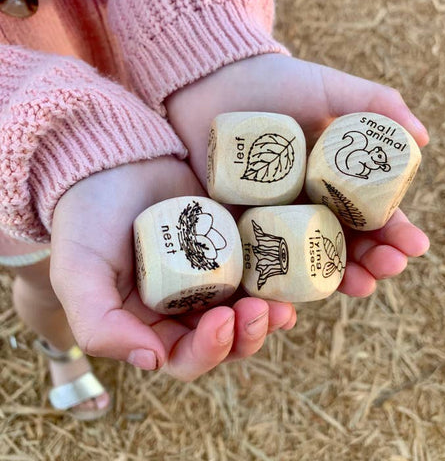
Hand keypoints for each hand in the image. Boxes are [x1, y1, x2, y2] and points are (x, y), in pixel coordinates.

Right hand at [50, 157, 294, 380]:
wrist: (116, 161)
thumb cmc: (90, 218)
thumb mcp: (79, 273)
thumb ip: (101, 325)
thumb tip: (153, 360)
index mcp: (149, 323)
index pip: (184, 357)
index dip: (208, 350)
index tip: (221, 321)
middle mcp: (184, 307)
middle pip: (225, 341)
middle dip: (246, 337)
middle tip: (259, 312)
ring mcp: (211, 278)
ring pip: (247, 315)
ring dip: (267, 319)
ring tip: (280, 306)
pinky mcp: (230, 249)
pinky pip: (257, 277)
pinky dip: (275, 289)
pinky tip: (287, 290)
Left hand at [165, 54, 429, 296]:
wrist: (213, 85)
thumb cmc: (274, 83)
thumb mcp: (329, 89)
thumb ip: (376, 106)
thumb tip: (423, 140)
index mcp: (334, 180)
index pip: (371, 213)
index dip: (395, 232)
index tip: (414, 246)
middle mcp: (308, 205)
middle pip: (345, 242)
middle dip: (372, 261)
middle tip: (387, 269)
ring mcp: (275, 218)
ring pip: (310, 258)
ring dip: (338, 278)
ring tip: (359, 285)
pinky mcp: (240, 225)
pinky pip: (263, 260)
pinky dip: (282, 280)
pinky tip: (301, 293)